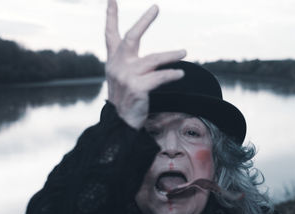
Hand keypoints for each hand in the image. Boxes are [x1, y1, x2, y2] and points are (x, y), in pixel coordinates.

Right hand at [105, 0, 185, 128]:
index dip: (111, 16)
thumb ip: (129, 63)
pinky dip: (171, 75)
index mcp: (113, 61)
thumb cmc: (125, 98)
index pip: (110, 34)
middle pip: (131, 37)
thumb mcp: (121, 78)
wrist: (120, 122)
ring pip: (153, 59)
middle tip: (156, 7)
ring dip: (170, 55)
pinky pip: (159, 77)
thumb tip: (152, 56)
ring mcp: (126, 76)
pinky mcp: (137, 88)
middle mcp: (117, 65)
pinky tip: (180, 74)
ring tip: (184, 52)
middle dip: (144, 21)